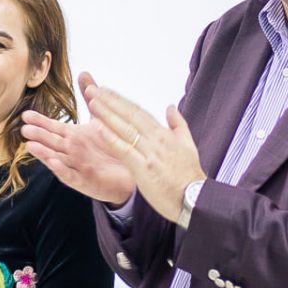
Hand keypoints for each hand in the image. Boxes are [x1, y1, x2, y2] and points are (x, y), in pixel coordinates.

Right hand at [22, 72, 140, 203]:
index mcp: (73, 137)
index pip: (54, 127)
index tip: (26, 115)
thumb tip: (83, 73)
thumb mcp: (100, 118)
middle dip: (39, 136)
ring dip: (44, 153)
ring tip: (31, 146)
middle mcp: (72, 152)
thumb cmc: (112, 146)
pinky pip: (72, 175)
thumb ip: (90, 97)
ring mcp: (77, 167)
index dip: (40, 121)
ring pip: (58, 159)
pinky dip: (62, 169)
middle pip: (53, 142)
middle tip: (24, 129)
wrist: (131, 171)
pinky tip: (53, 163)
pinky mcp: (86, 181)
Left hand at [75, 74, 205, 221]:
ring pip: (124, 129)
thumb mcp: (188, 144)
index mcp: (163, 133)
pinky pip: (124, 150)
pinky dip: (111, 138)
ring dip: (107, 114)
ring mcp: (149, 153)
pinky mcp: (143, 169)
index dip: (120, 100)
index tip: (105, 91)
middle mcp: (155, 139)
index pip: (137, 111)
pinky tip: (98, 128)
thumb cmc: (189, 174)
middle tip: (92, 89)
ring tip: (92, 102)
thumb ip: (178, 124)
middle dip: (109, 101)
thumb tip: (170, 107)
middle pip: (129, 115)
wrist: (195, 197)